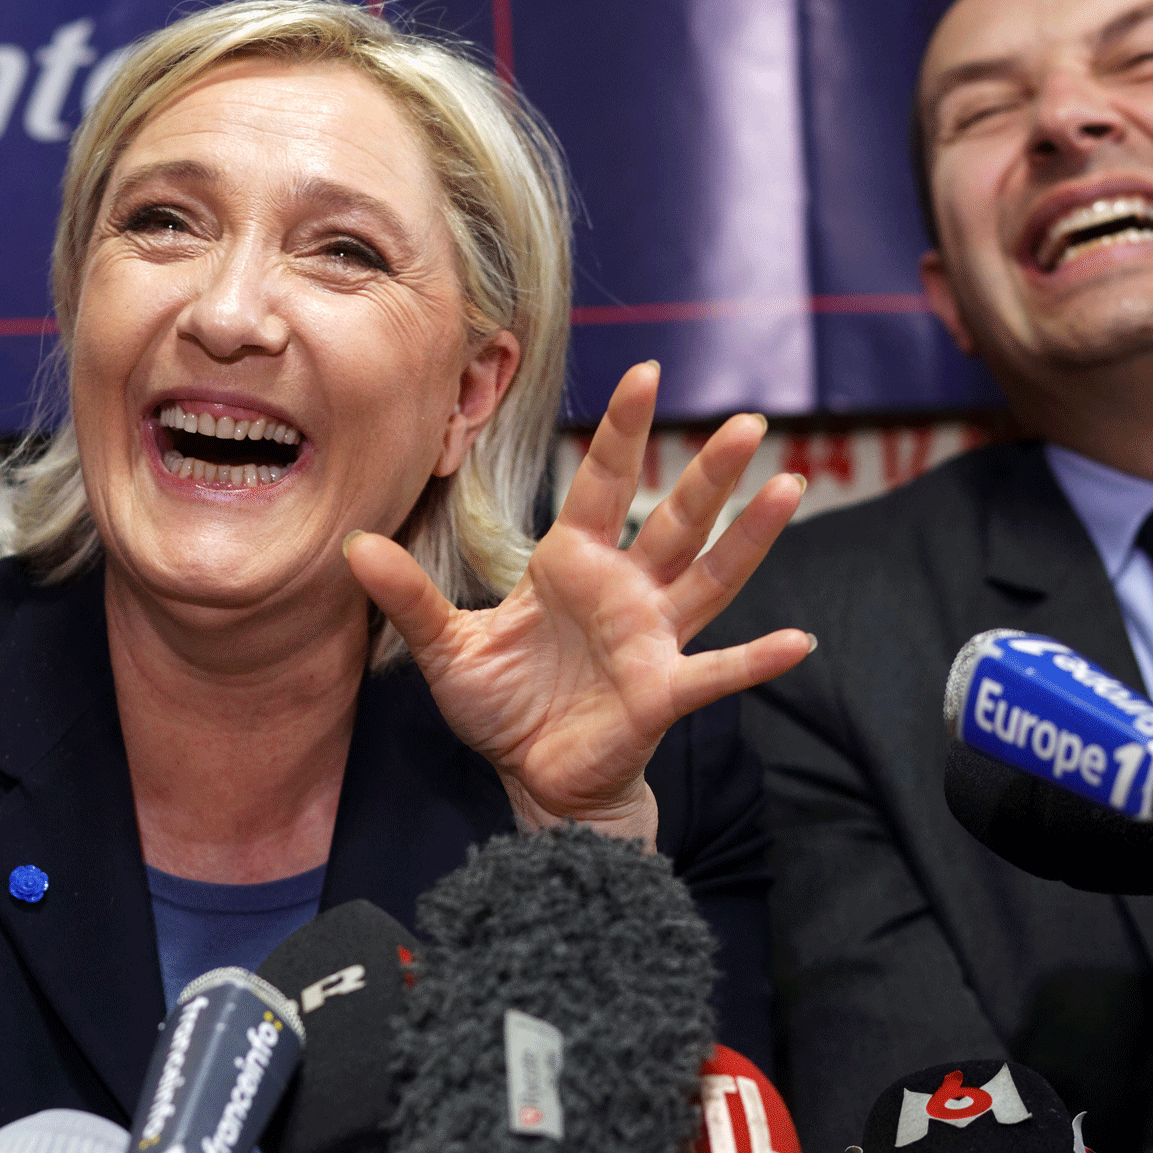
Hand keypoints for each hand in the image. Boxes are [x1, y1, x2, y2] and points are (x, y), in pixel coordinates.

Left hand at [344, 361, 810, 841]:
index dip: (622, 431)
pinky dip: (756, 660)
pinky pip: (716, 672)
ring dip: (752, 537)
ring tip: (791, 485)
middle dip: (710, 471)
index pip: (603, 483)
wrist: (534, 778)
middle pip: (676, 518)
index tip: (645, 373)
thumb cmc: (503, 706)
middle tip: (749, 421)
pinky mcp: (662, 691)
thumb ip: (408, 596)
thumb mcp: (446, 648)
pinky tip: (799, 642)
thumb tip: (353, 546)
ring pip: (712, 576)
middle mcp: (625, 590)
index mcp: (574, 564)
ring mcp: (652, 638)